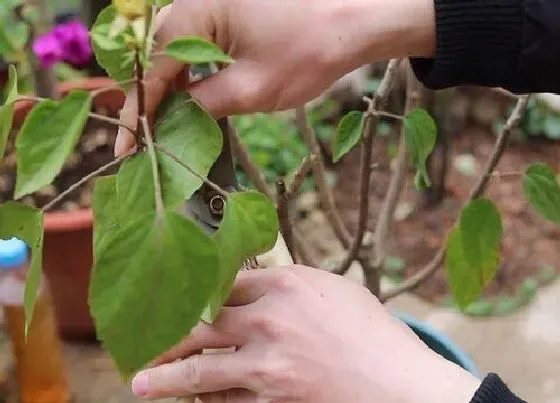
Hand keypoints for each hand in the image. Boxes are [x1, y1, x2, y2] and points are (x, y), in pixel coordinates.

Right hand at [116, 0, 434, 154]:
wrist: (358, 16)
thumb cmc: (310, 50)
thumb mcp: (251, 89)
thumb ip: (202, 106)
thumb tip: (170, 122)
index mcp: (194, 12)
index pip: (153, 70)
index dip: (138, 113)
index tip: (127, 149)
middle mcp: (195, 0)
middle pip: (157, 57)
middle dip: (149, 101)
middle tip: (144, 142)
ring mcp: (212, 3)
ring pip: (175, 50)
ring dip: (169, 88)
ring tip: (163, 127)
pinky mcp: (228, 9)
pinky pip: (197, 42)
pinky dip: (190, 72)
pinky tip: (189, 98)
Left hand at [131, 266, 479, 401]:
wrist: (403, 388)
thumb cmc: (373, 334)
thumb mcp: (334, 291)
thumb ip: (291, 284)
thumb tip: (255, 282)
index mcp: (287, 284)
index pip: (225, 282)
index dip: (199, 290)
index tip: (181, 297)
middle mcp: (270, 322)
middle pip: (200, 325)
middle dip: (168, 335)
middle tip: (142, 343)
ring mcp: (268, 367)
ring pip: (200, 373)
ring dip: (167, 379)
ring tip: (141, 384)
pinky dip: (207, 401)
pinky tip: (194, 402)